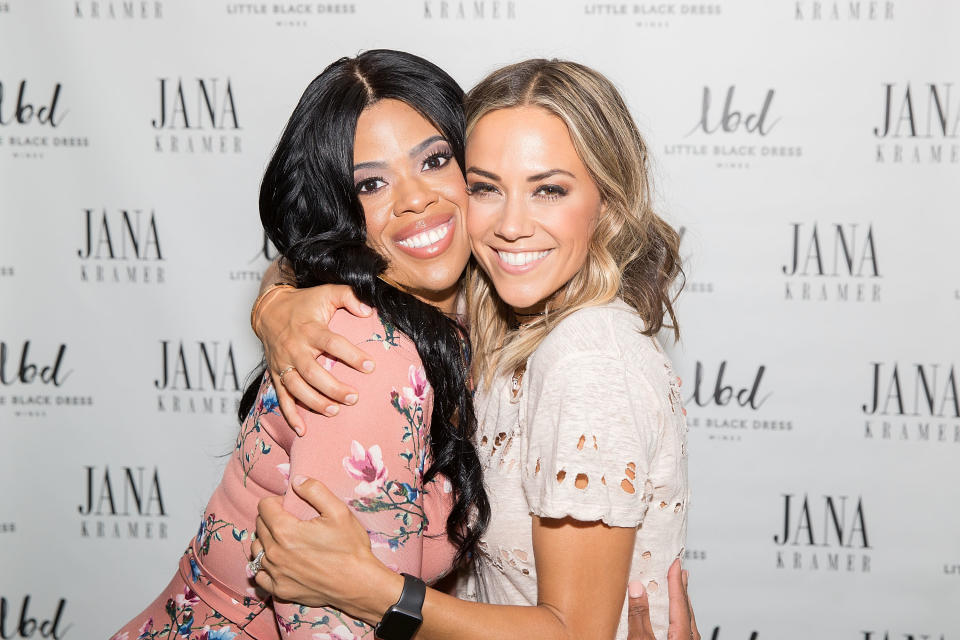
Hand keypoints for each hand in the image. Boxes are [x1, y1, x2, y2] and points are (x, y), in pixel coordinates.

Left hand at [251, 476, 394, 618]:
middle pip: (259, 526)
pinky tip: (279, 562)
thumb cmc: (350, 548)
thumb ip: (315, 490)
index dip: (277, 501)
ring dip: (266, 541)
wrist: (358, 584)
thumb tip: (296, 480)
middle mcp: (274, 553)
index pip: (264, 507)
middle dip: (272, 518)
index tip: (290, 505)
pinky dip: (264, 566)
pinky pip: (259, 575)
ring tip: (284, 540)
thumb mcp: (339, 511)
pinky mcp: (280, 590)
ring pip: (256, 550)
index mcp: (285, 531)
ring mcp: (276, 574)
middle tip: (291, 520)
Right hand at [254, 284, 374, 434]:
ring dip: (314, 402)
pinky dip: (290, 415)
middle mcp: (294, 348)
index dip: (351, 355)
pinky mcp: (276, 374)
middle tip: (354, 398)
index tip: (371, 366)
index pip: (332, 343)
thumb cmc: (304, 303)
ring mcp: (283, 363)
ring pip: (297, 388)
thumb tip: (370, 311)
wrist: (268, 310)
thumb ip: (349, 297)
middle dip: (333, 387)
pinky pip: (281, 398)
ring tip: (334, 411)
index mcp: (309, 329)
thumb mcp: (327, 292)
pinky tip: (303, 430)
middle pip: (313, 372)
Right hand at [626, 559, 698, 639]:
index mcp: (682, 635)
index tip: (675, 563)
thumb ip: (639, 616)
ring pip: (686, 619)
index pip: (679, 600)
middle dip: (681, 588)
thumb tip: (637, 589)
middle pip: (686, 608)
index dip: (675, 579)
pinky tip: (674, 616)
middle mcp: (688, 639)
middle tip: (681, 571)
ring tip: (679, 590)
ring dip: (680, 602)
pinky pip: (684, 628)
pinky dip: (678, 615)